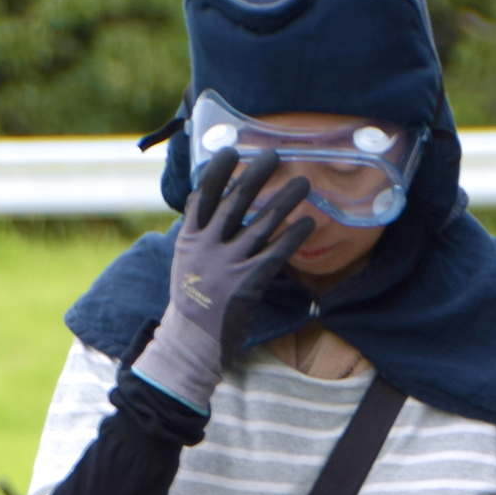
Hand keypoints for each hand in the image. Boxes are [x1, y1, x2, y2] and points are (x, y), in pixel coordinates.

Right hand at [135, 149, 313, 411]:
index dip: (218, 171)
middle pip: (235, 201)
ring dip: (285, 200)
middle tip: (276, 155)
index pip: (203, 196)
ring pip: (260, 224)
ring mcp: (226, 265)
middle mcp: (206, 247)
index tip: (232, 151)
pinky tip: (308, 222)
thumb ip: (199, 236)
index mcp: (189, 240)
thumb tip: (208, 207)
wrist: (191, 343)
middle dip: (257, 175)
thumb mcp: (187, 263)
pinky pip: (275, 253)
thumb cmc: (193, 303)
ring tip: (304, 183)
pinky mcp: (246, 283)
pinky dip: (293, 236)